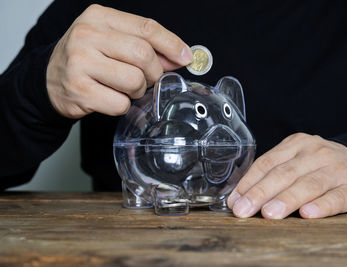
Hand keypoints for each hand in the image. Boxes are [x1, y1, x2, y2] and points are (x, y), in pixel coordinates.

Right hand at [46, 4, 192, 117]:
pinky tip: (109, 98)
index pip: (146, 27)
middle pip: (144, 55)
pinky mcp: (79, 90)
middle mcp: (87, 35)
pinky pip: (120, 104)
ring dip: (137, 91)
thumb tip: (179, 57)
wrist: (49, 79)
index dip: (171, 44)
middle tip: (146, 79)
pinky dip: (122, 106)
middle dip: (153, 73)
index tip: (185, 57)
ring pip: (134, 81)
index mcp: (99, 17)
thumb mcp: (112, 41)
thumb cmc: (87, 59)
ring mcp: (80, 63)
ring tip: (123, 88)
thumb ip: (144, 45)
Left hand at [227, 133, 346, 218]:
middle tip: (244, 211)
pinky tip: (307, 214)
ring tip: (269, 214)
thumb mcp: (297, 160)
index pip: (267, 163)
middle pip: (284, 173)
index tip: (234, 200)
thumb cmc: (320, 166)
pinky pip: (335, 197)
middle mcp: (316, 153)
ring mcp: (336, 169)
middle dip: (260, 193)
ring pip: (308, 185)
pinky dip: (320, 206)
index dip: (248, 182)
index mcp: (297, 144)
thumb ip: (273, 173)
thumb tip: (241, 197)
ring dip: (286, 200)